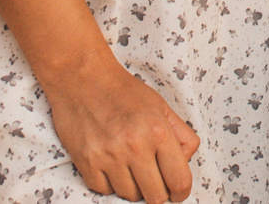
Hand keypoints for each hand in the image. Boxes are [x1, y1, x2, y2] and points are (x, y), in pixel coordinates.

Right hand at [45, 55, 199, 201]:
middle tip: (154, 179)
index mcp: (157, 131)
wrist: (82, 78)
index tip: (178, 193)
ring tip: (129, 165)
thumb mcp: (161, 106)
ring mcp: (108, 156)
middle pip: (156, 196)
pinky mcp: (86, 163)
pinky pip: (104, 191)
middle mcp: (134, 146)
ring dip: (133, 186)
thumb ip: (181, 134)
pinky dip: (110, 183)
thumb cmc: (122, 91)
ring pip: (130, 196)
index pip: (179, 180)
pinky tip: (111, 164)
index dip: (181, 192)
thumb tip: (186, 161)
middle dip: (158, 191)